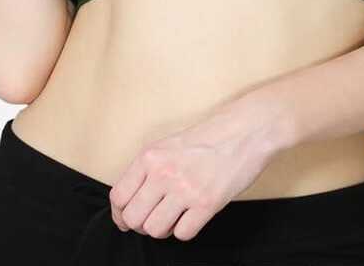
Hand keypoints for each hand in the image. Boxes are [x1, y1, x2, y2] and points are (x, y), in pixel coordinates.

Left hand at [107, 100, 280, 241]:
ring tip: (174, 216)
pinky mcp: (207, 203)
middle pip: (133, 219)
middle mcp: (164, 173)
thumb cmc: (209, 137)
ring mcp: (185, 189)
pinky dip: (185, 230)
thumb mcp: (168, 145)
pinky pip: (183, 234)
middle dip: (141, 225)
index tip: (126, 219)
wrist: (245, 130)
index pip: (118, 197)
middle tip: (154, 218)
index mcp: (151, 156)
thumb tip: (131, 201)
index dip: (120, 214)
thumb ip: (148, 169)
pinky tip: (192, 215)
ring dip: (163, 229)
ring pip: (155, 230)